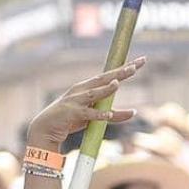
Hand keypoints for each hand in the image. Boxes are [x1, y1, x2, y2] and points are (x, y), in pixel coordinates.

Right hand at [28, 57, 145, 146]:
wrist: (47, 127)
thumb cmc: (72, 118)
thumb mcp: (95, 115)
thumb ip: (114, 114)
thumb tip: (133, 112)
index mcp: (89, 86)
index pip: (110, 75)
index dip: (125, 67)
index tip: (142, 60)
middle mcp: (83, 90)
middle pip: (104, 79)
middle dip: (119, 72)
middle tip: (135, 66)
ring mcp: (76, 100)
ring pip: (94, 94)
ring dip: (106, 89)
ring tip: (117, 84)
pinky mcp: (72, 114)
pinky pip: (87, 114)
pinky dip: (97, 114)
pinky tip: (107, 115)